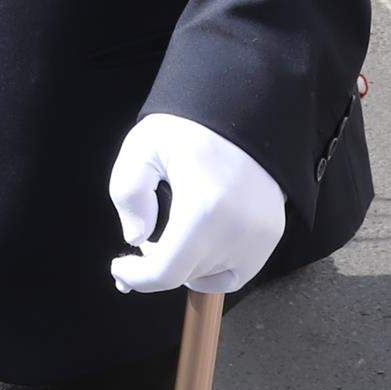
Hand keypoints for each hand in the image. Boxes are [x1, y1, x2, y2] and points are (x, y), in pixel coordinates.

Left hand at [108, 113, 287, 294]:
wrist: (246, 111)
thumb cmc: (192, 128)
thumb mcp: (143, 146)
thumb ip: (128, 191)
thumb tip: (137, 237)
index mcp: (203, 209)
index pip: (166, 273)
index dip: (136, 278)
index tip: (119, 267)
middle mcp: (237, 231)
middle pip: (184, 276)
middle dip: (156, 267)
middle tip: (141, 245)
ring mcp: (260, 237)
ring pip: (208, 277)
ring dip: (184, 266)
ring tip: (170, 239)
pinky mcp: (272, 236)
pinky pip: (237, 274)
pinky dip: (212, 271)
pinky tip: (197, 251)